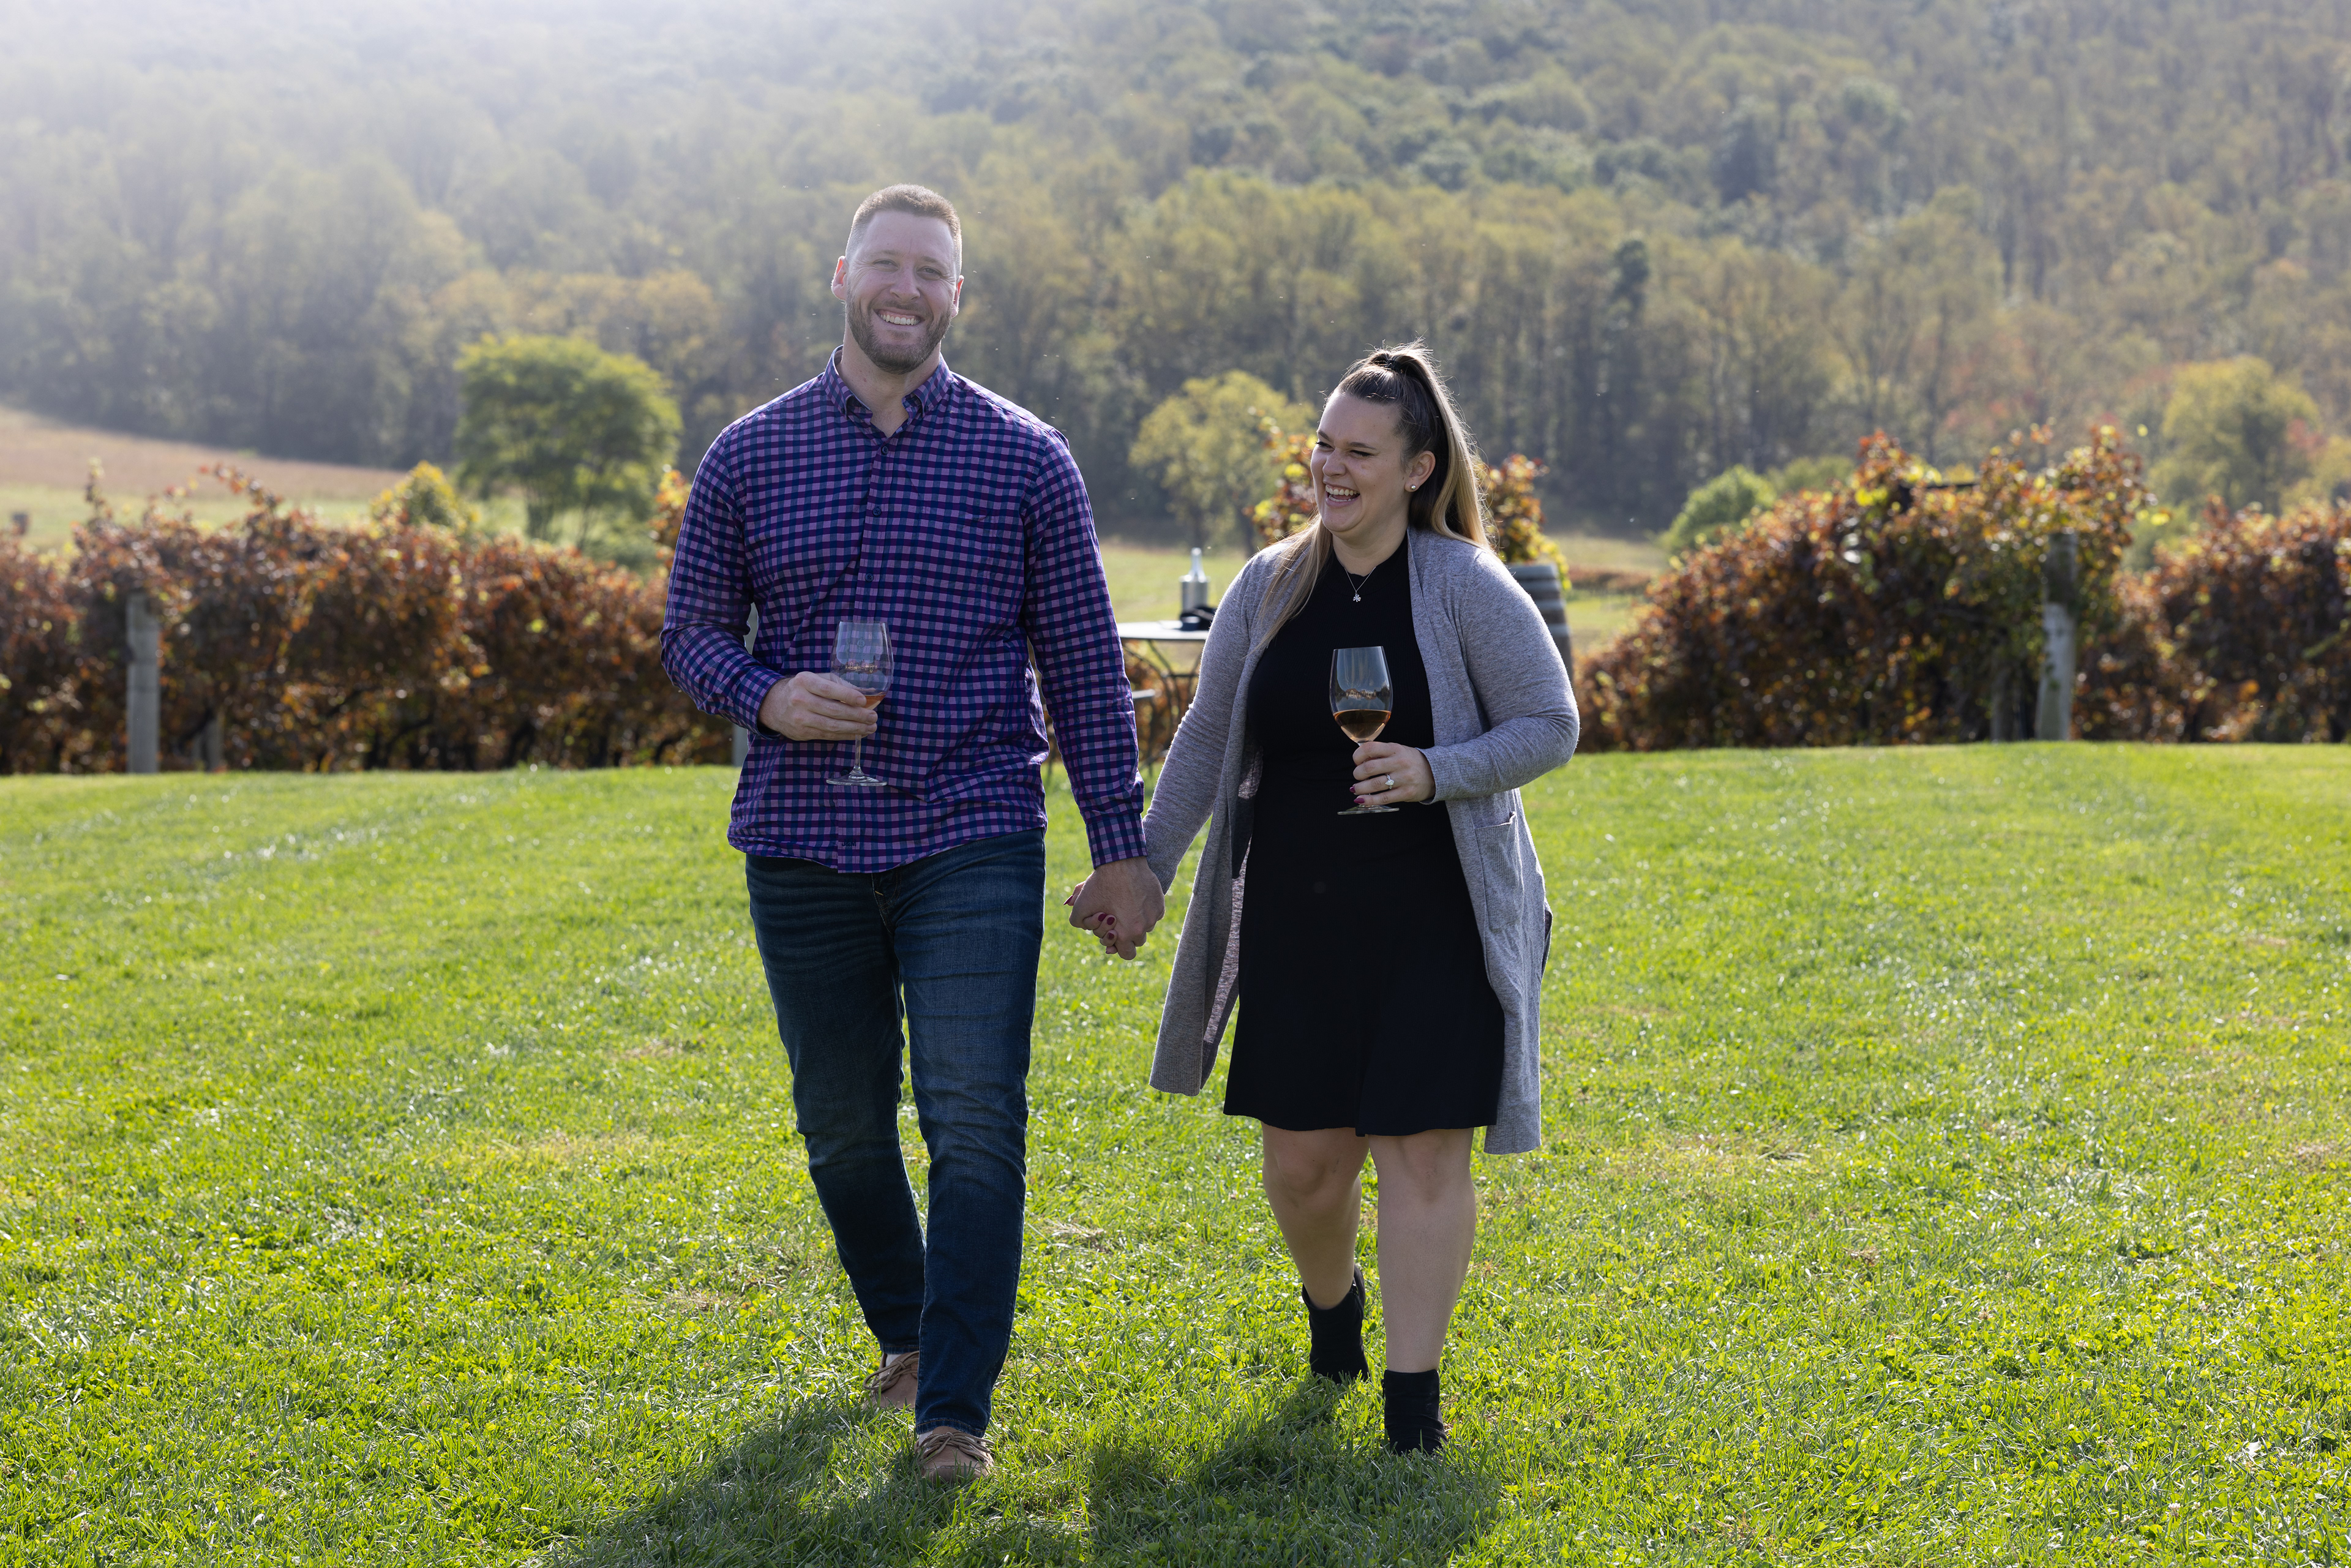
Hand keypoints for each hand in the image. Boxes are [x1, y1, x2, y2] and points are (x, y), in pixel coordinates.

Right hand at [758, 672, 878, 741]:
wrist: (774, 705)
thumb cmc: (802, 689)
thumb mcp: (815, 679)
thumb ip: (837, 683)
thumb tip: (861, 693)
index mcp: (804, 681)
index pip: (828, 689)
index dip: (847, 696)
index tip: (863, 701)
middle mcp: (800, 700)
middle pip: (833, 710)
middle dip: (857, 715)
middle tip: (873, 717)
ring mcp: (799, 718)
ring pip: (832, 726)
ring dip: (855, 728)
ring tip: (870, 727)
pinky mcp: (802, 732)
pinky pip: (827, 735)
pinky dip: (845, 735)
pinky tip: (857, 733)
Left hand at [1065, 856, 1164, 960]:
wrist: (1122, 861)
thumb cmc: (1101, 884)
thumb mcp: (1081, 905)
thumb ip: (1077, 922)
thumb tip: (1086, 929)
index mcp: (1125, 933)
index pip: (1127, 954)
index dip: (1118, 947)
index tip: (1112, 934)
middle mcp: (1143, 928)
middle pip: (1137, 942)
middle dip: (1127, 936)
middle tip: (1118, 922)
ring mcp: (1154, 916)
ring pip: (1146, 928)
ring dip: (1137, 923)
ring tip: (1125, 907)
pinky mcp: (1160, 904)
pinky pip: (1153, 915)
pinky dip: (1145, 911)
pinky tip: (1134, 899)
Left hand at [1350, 742, 1432, 806]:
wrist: (1436, 773)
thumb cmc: (1412, 761)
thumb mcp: (1398, 750)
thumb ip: (1381, 753)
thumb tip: (1360, 762)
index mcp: (1395, 749)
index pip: (1369, 748)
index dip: (1357, 756)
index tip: (1356, 761)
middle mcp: (1399, 762)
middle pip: (1369, 768)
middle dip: (1357, 774)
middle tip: (1357, 777)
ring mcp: (1404, 778)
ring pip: (1375, 784)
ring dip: (1360, 788)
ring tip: (1356, 789)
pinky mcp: (1406, 793)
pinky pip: (1383, 798)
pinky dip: (1369, 800)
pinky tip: (1361, 800)